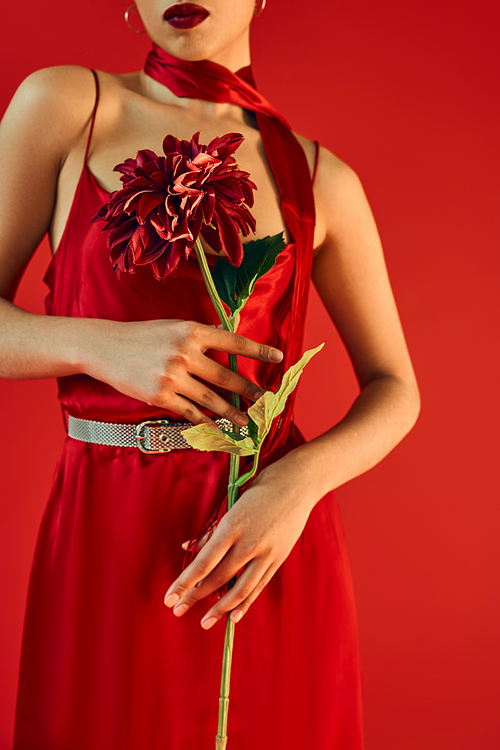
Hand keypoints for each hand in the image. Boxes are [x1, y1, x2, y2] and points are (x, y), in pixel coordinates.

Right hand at [85, 318, 282, 424]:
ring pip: (211, 399)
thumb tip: (228, 339)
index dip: (258, 351)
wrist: (104, 347)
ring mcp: (172, 376)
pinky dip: (205, 422)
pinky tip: (216, 428)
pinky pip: (190, 412)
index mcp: (191, 330)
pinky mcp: (160, 396)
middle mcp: (184, 352)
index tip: (279, 358)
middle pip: (226, 376)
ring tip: (247, 422)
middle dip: (249, 390)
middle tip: (267, 400)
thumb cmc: (142, 335)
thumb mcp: (173, 326)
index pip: (233, 341)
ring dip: (232, 413)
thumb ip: (200, 335)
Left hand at [163, 457, 314, 627]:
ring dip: (219, 608)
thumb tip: (187, 547)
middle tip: (178, 611)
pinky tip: (233, 616)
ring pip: (239, 589)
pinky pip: (258, 586)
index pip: (203, 563)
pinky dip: (245, 603)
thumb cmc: (259, 490)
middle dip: (195, 597)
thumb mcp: (231, 506)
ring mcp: (265, 553)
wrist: (297, 485)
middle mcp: (248, 544)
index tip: (169, 598)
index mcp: (232, 527)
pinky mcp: (277, 559)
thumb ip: (211, 531)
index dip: (184, 583)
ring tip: (204, 622)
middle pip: (217, 578)